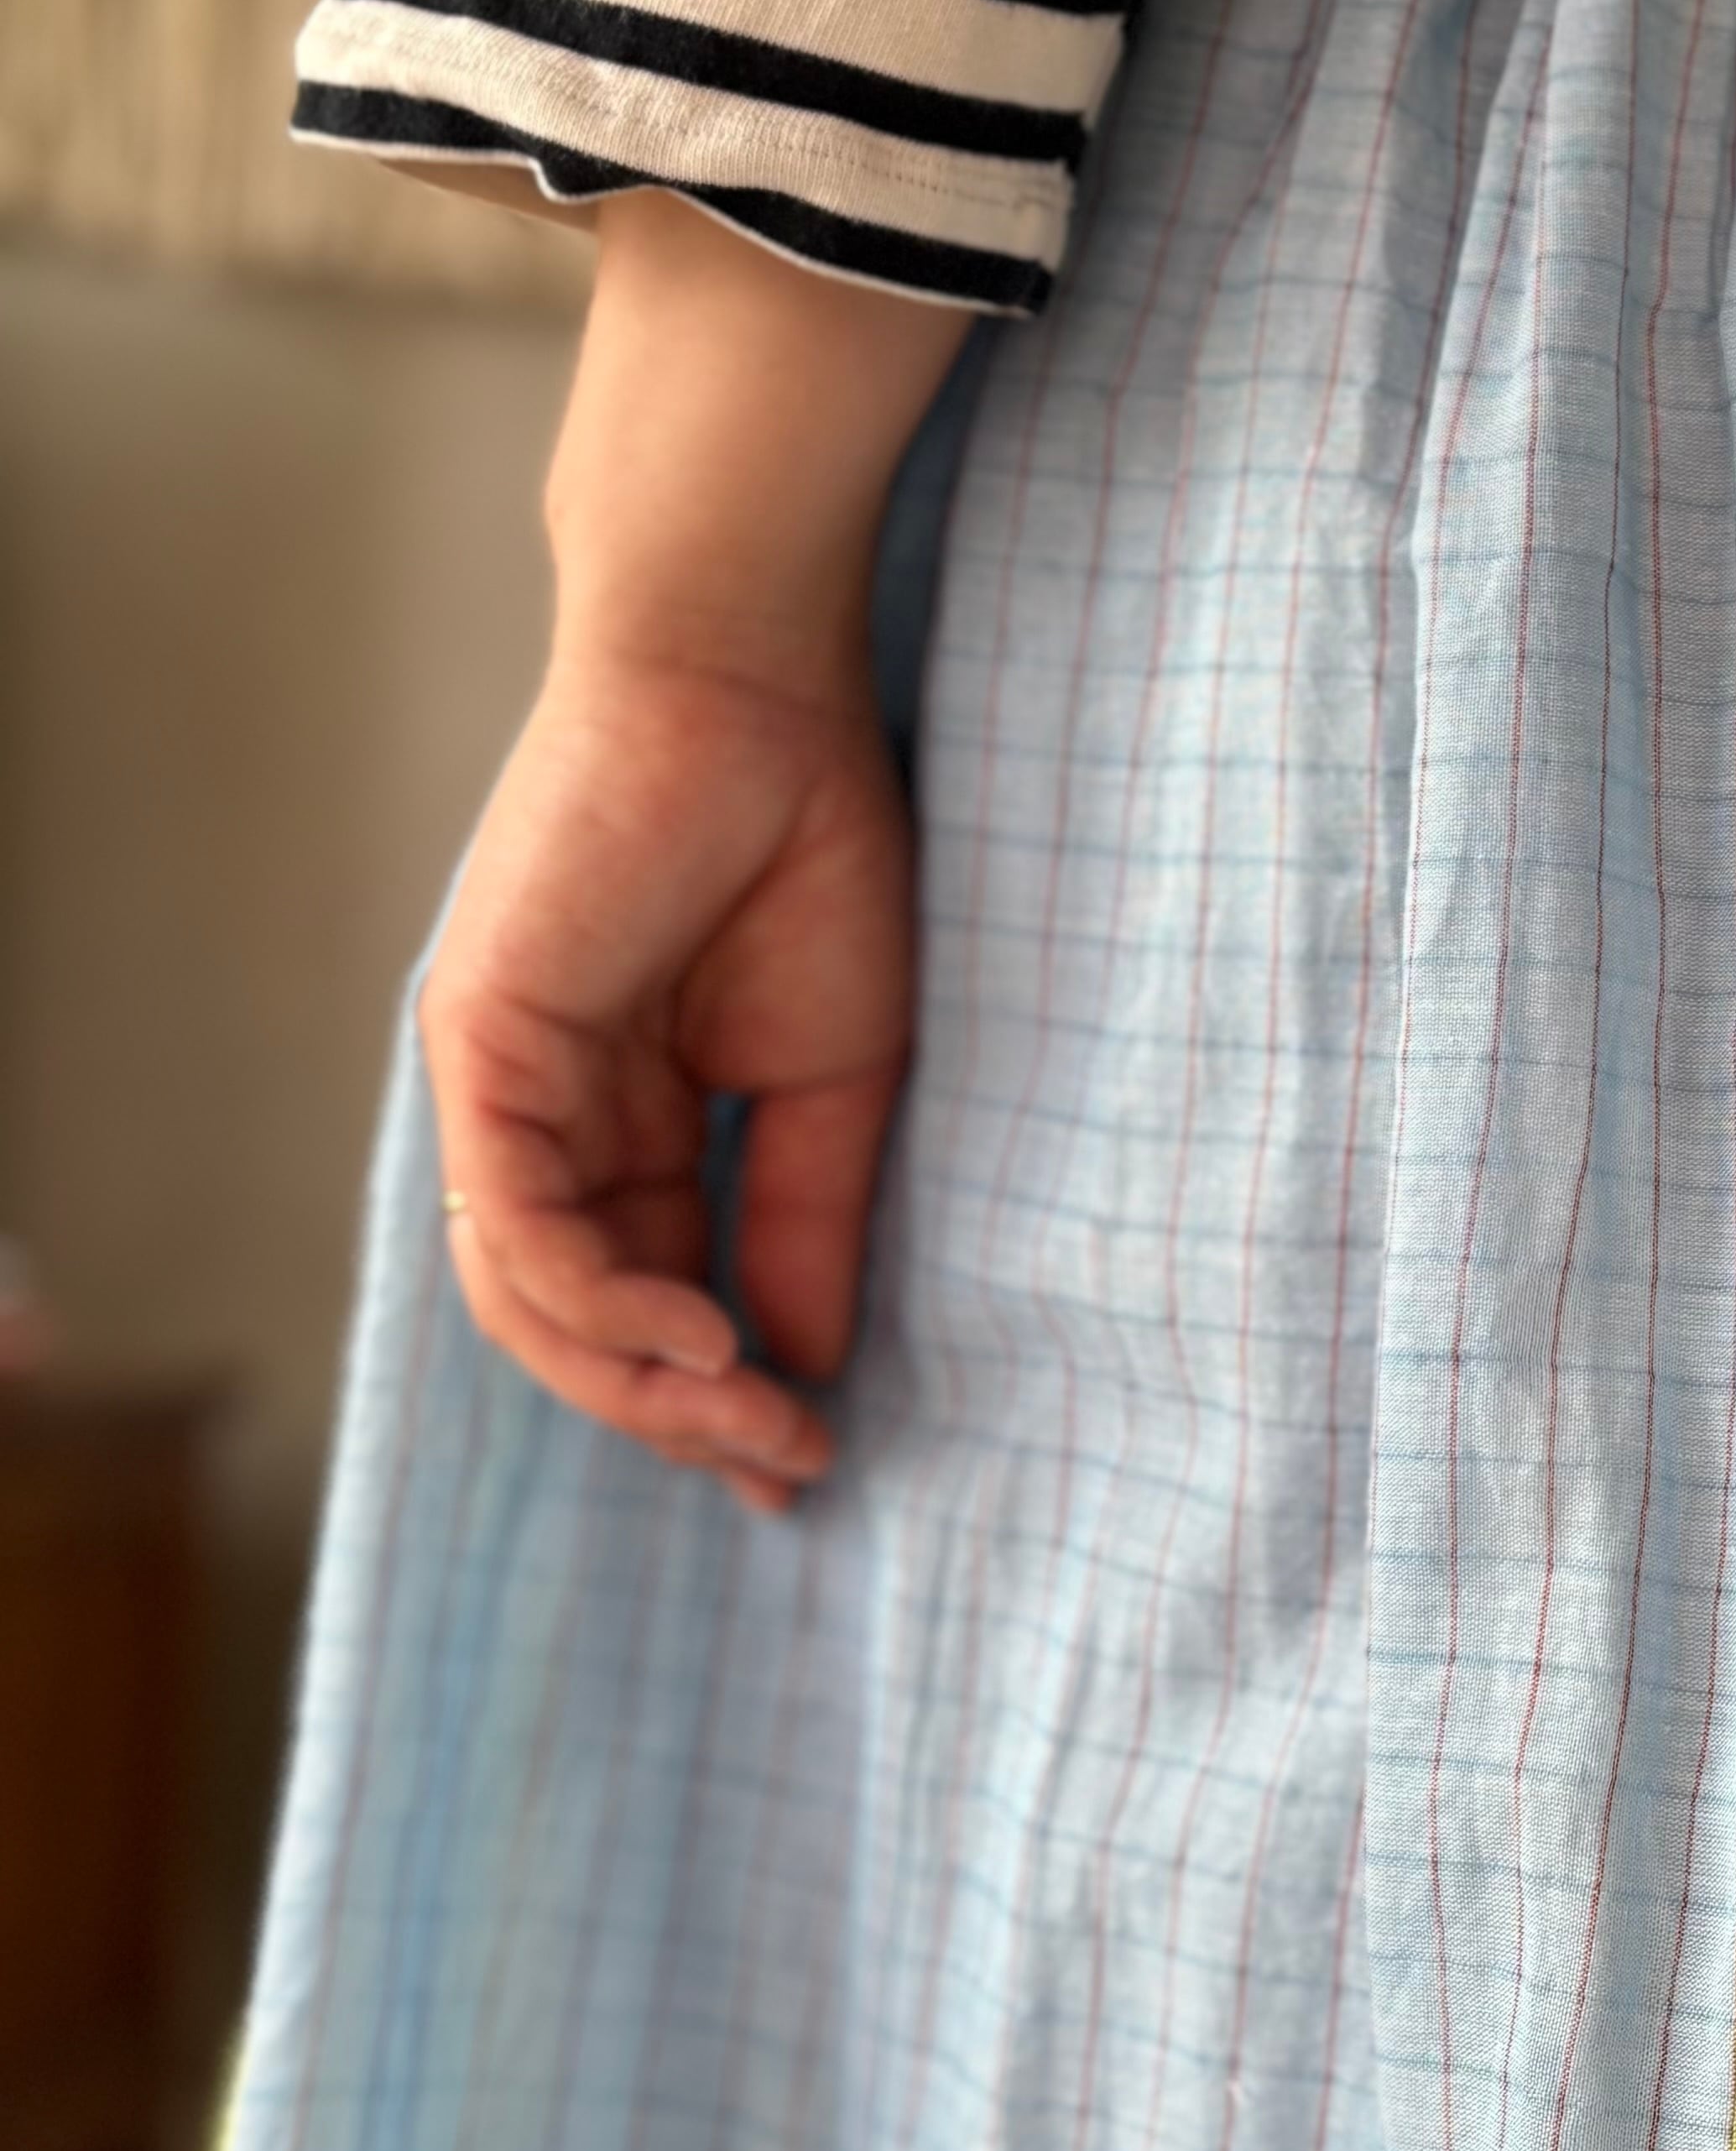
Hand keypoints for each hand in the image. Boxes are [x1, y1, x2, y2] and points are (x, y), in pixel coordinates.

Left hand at [423, 639, 913, 1508]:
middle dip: (681, 1415)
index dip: (718, 1397)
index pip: (646, 1296)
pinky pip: (520, 1224)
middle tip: (788, 1458)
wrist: (759, 689)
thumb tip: (799, 1368)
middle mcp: (547, 1115)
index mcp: (625, 1121)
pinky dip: (603, 1304)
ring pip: (530, 1300)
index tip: (809, 1461)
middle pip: (575, 1323)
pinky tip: (702, 1335)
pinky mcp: (480, 1046)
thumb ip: (804, 1222)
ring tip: (754, 1413)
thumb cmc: (812, 846)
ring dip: (640, 1385)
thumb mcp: (840, 1080)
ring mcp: (504, 1084)